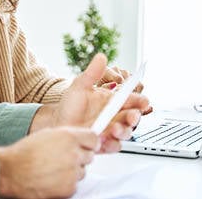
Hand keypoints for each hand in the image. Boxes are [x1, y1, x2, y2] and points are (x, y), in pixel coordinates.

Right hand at [0, 127, 98, 198]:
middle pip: (90, 156)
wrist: (11, 172)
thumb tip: (78, 138)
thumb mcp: (47, 135)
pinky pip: (74, 185)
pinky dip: (65, 184)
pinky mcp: (69, 188)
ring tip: (53, 170)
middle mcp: (73, 154)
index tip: (87, 146)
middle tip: (63, 159)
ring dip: (72, 171)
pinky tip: (52, 179)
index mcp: (68, 137)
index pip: (94, 139)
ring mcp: (72, 172)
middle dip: (79, 157)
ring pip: (82, 172)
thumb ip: (66, 136)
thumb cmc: (24, 153)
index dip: (89, 143)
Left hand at [29, 54, 149, 150]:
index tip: (143, 101)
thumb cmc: (69, 106)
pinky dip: (111, 144)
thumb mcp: (79, 87)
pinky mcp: (104, 143)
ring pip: (125, 133)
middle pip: (132, 117)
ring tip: (113, 129)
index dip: (140, 101)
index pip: (132, 100)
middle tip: (131, 116)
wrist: (57, 123)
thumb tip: (101, 56)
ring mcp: (110, 130)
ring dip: (123, 131)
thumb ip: (92, 73)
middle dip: (134, 117)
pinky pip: (114, 146)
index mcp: (112, 101)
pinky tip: (103, 140)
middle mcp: (114, 116)